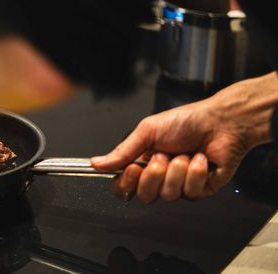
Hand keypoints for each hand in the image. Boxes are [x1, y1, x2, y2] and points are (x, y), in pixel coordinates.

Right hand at [91, 73, 277, 202]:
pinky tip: (201, 159)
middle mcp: (159, 177)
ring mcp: (179, 185)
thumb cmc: (185, 121)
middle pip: (144, 196)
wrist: (220, 122)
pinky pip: (190, 192)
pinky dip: (196, 172)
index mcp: (142, 162)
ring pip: (168, 195)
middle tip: (163, 156)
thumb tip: (96, 163)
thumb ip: (122, 151)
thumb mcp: (147, 131)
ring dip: (177, 170)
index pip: (123, 187)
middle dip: (154, 175)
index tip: (133, 168)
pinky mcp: (200, 190)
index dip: (126, 183)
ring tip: (186, 154)